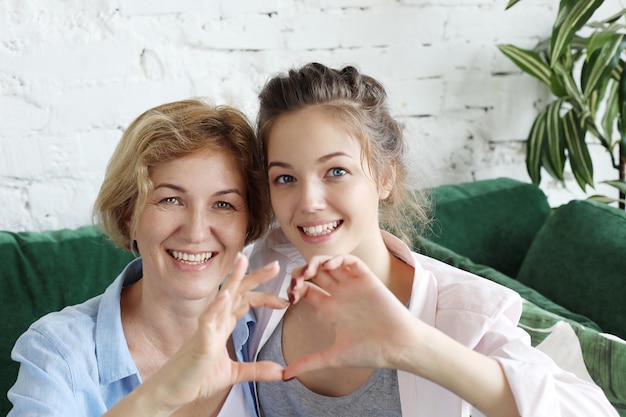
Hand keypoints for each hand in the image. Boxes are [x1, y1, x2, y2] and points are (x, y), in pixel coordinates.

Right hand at [138, 253, 287, 414]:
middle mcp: (216, 322)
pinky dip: (216, 306)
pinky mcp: (200, 342)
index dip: (264, 296)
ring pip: (222, 298)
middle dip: (255, 277)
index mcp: (223, 326)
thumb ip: (256, 370)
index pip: (245, 302)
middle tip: (276, 265)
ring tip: (243, 260)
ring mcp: (207, 329)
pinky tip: (227, 294)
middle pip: (238, 292)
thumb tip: (282, 372)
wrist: (170, 392)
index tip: (285, 299)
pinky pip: (207, 320)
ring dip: (234, 279)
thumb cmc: (196, 378)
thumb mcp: (232, 374)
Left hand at [284, 254, 422, 379]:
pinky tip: (329, 266)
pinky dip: (337, 258)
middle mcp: (340, 294)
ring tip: (308, 272)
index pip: (307, 290)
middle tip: (296, 282)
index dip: (294, 289)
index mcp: (331, 309)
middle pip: (314, 273)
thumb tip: (285, 376)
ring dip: (316, 263)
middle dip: (300, 273)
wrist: (398, 347)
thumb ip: (309, 362)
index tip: (289, 298)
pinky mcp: (367, 279)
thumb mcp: (333, 357)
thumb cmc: (370, 352)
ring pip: (329, 263)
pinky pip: (350, 261)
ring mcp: (353, 285)